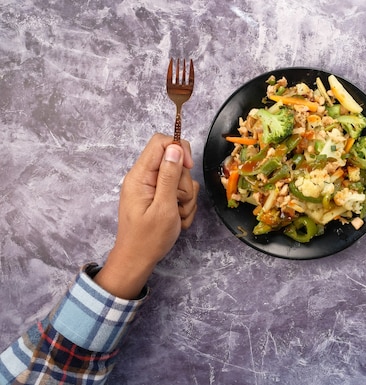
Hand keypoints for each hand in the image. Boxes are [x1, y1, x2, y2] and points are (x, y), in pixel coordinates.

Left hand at [94, 134, 199, 298]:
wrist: (138, 261)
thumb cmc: (148, 239)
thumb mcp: (163, 207)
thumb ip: (169, 176)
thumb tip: (175, 148)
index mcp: (140, 176)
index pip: (161, 143)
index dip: (179, 149)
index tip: (189, 168)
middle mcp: (145, 178)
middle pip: (175, 163)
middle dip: (184, 184)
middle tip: (178, 204)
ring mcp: (153, 188)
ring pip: (181, 180)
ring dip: (186, 199)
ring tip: (177, 215)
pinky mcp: (159, 197)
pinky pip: (180, 193)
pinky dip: (184, 206)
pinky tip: (177, 219)